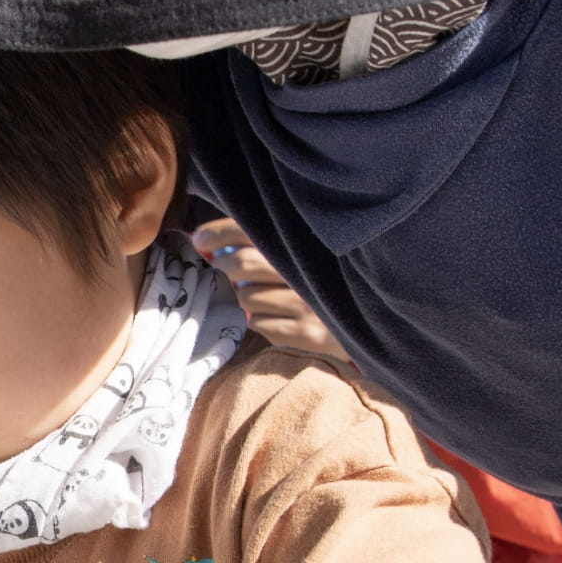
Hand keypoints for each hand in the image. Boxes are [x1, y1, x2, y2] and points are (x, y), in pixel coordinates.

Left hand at [190, 218, 349, 361]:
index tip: (199, 239)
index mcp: (306, 244)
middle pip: (243, 263)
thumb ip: (259, 245)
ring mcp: (309, 304)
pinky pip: (258, 323)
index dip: (219, 232)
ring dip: (244, 298)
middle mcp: (309, 272)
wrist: (362, 327)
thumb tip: (204, 242)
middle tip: (224, 268)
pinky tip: (275, 317)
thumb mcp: (296, 257)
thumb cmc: (314, 286)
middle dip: (224, 265)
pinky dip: (257, 320)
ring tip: (262, 297)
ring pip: (246, 297)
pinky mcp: (307, 333)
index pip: (251, 229)